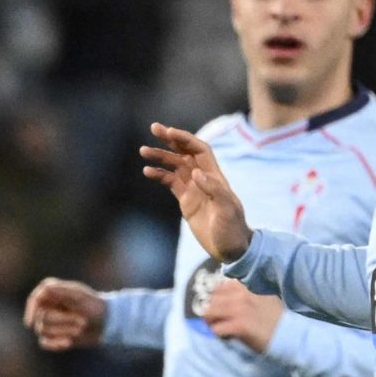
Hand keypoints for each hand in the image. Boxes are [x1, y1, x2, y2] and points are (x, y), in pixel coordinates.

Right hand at [23, 277, 106, 351]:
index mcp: (52, 292)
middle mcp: (47, 306)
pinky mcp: (53, 336)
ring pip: (43, 331)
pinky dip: (55, 344)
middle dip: (62, 321)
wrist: (106, 323)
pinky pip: (44, 343)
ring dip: (64, 331)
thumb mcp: (79, 296)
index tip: (30, 323)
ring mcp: (49, 322)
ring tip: (81, 328)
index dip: (30, 310)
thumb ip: (61, 290)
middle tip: (83, 322)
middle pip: (41, 318)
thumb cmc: (94, 306)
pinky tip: (68, 343)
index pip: (35, 300)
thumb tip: (43, 290)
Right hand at [139, 123, 253, 263]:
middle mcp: (203, 178)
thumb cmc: (232, 229)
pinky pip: (170, 182)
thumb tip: (196, 172)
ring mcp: (194, 188)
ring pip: (175, 165)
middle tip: (154, 128)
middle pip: (185, 152)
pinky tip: (147, 171)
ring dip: (160, 156)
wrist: (230, 248)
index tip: (169, 133)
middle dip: (170, 139)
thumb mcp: (226, 210)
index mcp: (215, 177)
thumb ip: (214, 190)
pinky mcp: (186, 200)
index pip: (199, 150)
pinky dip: (159, 175)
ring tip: (143, 151)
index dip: (185, 139)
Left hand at [199, 276, 283, 352]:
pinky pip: (216, 329)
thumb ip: (247, 295)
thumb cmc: (277, 320)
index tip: (222, 310)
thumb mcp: (263, 298)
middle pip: (211, 300)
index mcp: (245, 286)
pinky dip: (219, 335)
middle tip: (220, 323)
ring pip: (209, 313)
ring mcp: (239, 309)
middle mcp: (240, 295)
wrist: (289, 335)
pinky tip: (229, 338)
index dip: (217, 300)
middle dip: (212, 313)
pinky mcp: (239, 326)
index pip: (218, 288)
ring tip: (223, 330)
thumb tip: (229, 299)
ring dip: (213, 323)